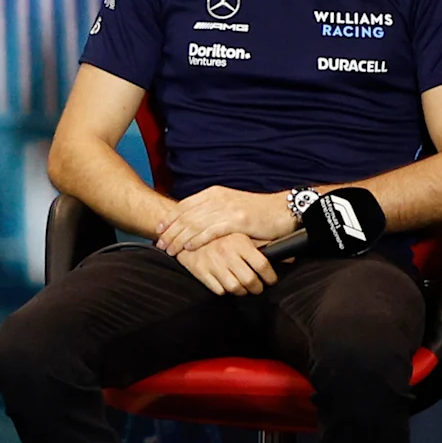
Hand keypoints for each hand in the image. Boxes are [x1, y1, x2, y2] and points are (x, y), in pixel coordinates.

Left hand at [152, 186, 297, 255]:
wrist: (283, 209)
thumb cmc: (258, 211)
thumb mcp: (231, 204)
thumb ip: (214, 209)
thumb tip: (196, 220)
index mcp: (215, 193)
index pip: (185, 205)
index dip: (170, 218)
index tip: (158, 229)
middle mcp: (218, 198)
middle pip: (186, 215)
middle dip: (170, 231)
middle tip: (159, 244)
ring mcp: (228, 209)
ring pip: (196, 224)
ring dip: (180, 238)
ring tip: (170, 250)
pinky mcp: (238, 220)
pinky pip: (212, 231)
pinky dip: (198, 240)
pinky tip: (189, 248)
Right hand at [174, 233, 276, 296]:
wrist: (185, 229)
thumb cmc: (217, 233)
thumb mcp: (241, 234)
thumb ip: (265, 245)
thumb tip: (290, 257)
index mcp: (240, 241)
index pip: (262, 264)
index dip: (270, 277)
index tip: (271, 280)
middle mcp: (227, 252)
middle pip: (250, 280)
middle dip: (257, 288)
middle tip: (258, 287)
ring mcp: (213, 263)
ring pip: (235, 288)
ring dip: (242, 291)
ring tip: (243, 287)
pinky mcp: (201, 271)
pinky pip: (219, 289)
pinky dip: (224, 290)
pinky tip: (226, 283)